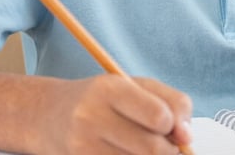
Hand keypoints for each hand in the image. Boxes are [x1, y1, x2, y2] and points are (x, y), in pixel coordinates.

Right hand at [40, 74, 192, 154]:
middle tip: (163, 145)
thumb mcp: (134, 86)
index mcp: (110, 88)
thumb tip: (187, 136)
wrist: (47, 115)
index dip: (174, 126)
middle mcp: (91, 117)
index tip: (170, 126)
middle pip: (153, 149)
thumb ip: (170, 101)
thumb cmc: (101, 99)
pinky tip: (126, 154)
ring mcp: (82, 147)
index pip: (159, 116)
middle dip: (167, 150)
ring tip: (140, 147)